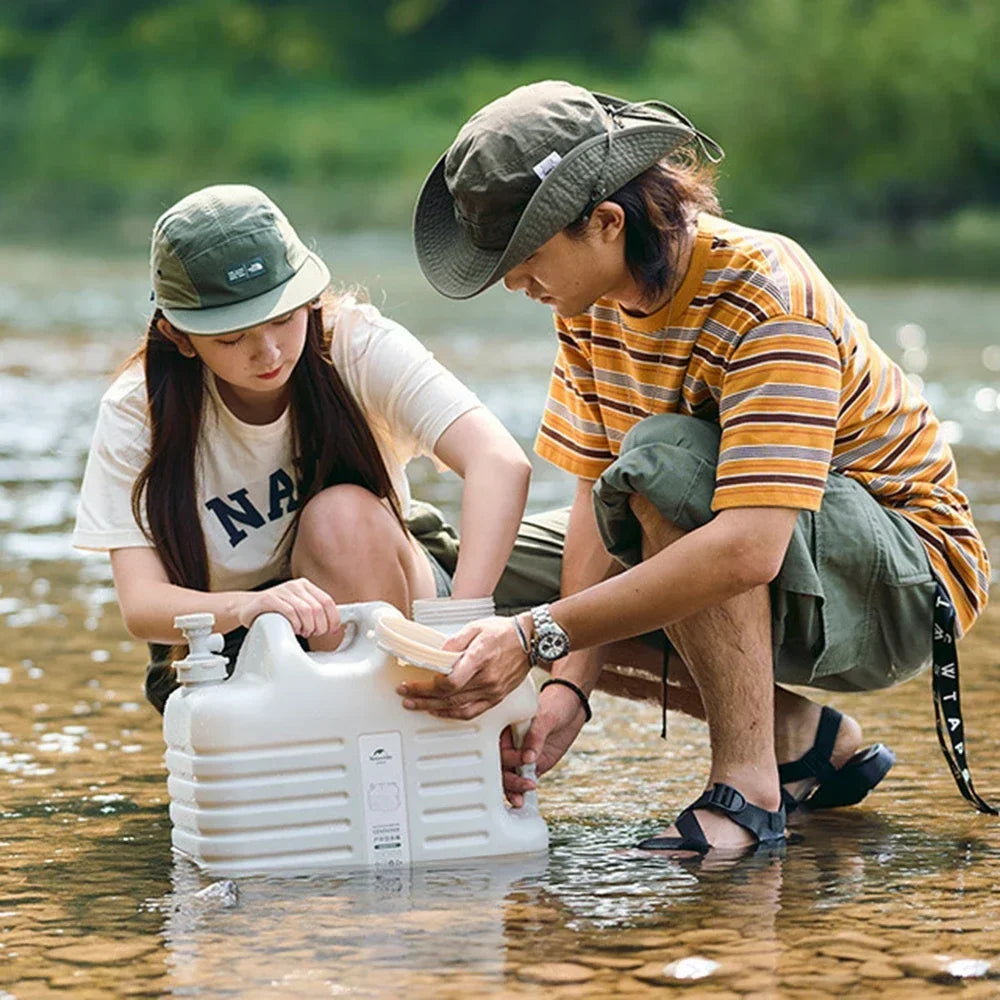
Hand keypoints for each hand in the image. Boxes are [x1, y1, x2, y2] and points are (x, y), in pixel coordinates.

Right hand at [238, 578, 339, 640]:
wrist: (248, 608)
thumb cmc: (276, 611)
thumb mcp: (298, 608)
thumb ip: (315, 613)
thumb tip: (335, 626)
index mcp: (305, 586)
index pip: (327, 601)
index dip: (333, 618)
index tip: (332, 630)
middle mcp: (295, 586)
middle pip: (317, 608)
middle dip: (319, 626)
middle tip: (313, 633)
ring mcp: (281, 591)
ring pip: (305, 611)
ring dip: (307, 627)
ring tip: (302, 632)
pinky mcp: (269, 599)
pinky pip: (289, 612)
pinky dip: (294, 624)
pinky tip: (292, 629)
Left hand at [397, 615, 529, 719]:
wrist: (530, 640)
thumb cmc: (503, 632)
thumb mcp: (476, 627)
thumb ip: (455, 642)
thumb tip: (438, 654)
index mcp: (480, 658)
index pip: (450, 682)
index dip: (430, 686)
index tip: (416, 681)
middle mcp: (487, 678)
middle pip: (448, 696)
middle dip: (422, 697)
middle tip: (405, 694)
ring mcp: (492, 691)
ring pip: (457, 707)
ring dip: (432, 708)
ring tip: (415, 704)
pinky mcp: (496, 698)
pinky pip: (472, 713)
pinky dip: (452, 714)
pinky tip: (439, 711)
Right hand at [500, 682, 588, 806]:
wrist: (573, 705)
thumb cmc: (555, 703)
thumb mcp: (546, 716)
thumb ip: (536, 736)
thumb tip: (529, 758)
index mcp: (506, 728)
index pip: (499, 748)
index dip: (509, 758)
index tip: (525, 760)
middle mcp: (512, 743)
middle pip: (501, 766)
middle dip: (509, 779)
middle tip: (525, 785)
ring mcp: (523, 755)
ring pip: (510, 776)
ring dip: (513, 789)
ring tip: (520, 800)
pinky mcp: (535, 764)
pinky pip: (525, 779)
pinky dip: (523, 791)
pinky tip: (524, 800)